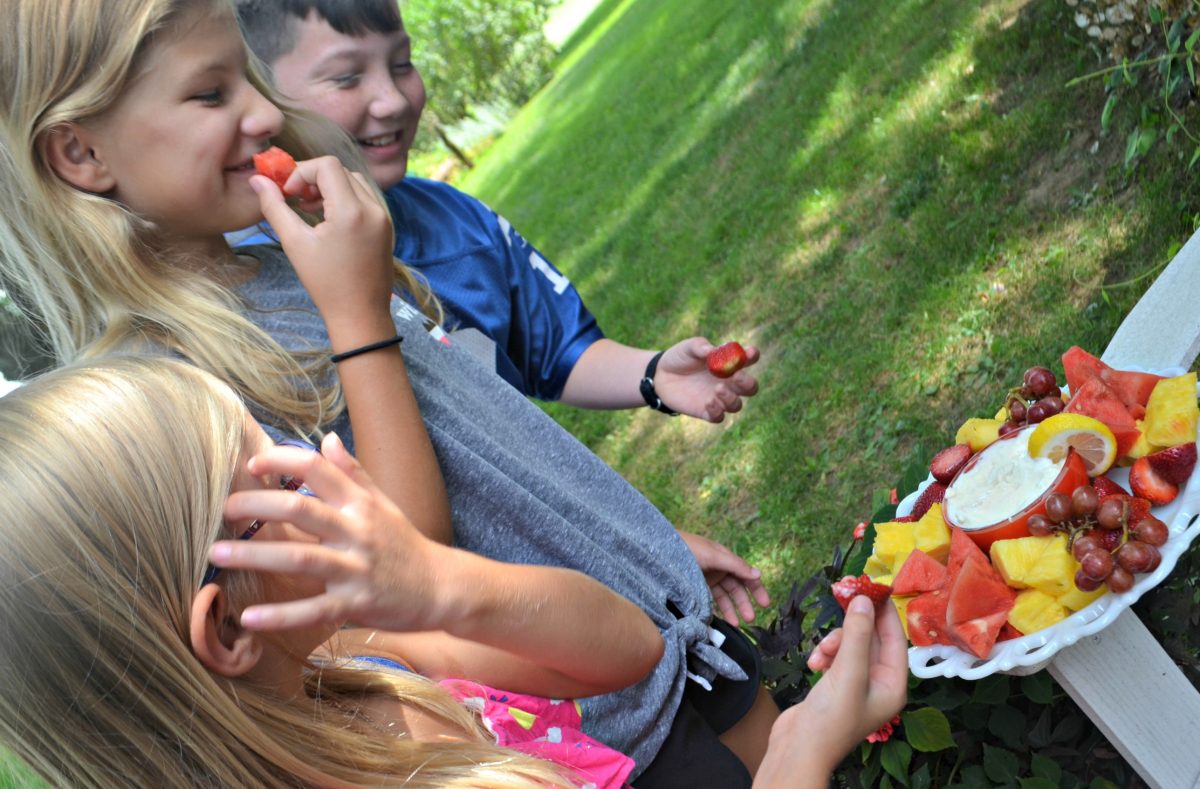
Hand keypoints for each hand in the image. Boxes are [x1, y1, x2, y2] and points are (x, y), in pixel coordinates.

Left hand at [209, 433, 453, 632]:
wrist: (442, 587)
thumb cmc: (406, 544)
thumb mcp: (383, 503)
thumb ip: (353, 472)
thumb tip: (326, 438)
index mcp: (360, 504)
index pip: (317, 469)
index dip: (282, 460)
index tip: (251, 464)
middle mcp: (357, 531)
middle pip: (300, 509)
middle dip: (257, 505)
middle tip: (224, 509)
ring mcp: (356, 568)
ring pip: (300, 558)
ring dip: (255, 555)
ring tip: (216, 555)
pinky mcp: (356, 604)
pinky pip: (313, 610)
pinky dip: (281, 615)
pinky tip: (249, 617)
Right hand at [250, 157, 394, 333]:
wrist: (360, 314)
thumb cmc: (325, 283)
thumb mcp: (295, 243)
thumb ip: (274, 207)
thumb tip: (258, 180)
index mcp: (352, 211)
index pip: (327, 166)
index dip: (302, 172)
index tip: (288, 194)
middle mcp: (373, 208)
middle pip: (340, 171)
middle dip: (314, 179)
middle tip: (296, 200)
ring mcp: (383, 217)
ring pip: (354, 182)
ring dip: (330, 187)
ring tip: (310, 210)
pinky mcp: (386, 226)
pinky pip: (365, 198)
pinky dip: (345, 199)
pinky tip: (328, 219)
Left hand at [653, 337, 759, 422]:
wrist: (661, 376)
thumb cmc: (680, 358)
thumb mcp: (688, 348)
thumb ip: (701, 347)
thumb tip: (712, 352)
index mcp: (729, 363)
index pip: (749, 360)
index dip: (752, 356)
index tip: (750, 353)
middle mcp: (729, 382)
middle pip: (750, 387)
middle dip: (747, 383)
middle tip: (736, 376)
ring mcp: (719, 398)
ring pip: (737, 405)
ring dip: (731, 398)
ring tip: (717, 388)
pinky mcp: (707, 412)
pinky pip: (719, 417)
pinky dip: (717, 411)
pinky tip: (708, 401)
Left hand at [677, 530, 769, 623]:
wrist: (658, 550)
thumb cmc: (687, 548)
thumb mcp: (713, 555)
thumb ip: (735, 565)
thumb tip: (758, 574)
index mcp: (724, 558)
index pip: (745, 574)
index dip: (756, 588)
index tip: (765, 604)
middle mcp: (717, 568)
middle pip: (736, 587)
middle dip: (744, 603)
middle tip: (751, 619)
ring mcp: (705, 578)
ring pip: (723, 596)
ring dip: (731, 609)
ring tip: (737, 625)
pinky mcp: (694, 587)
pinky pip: (709, 600)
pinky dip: (716, 610)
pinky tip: (721, 620)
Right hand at [762, 597, 907, 780]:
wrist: (798, 749)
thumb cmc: (831, 719)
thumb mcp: (848, 672)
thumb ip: (857, 634)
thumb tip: (864, 599)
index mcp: (892, 685)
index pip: (894, 639)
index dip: (883, 612)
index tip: (872, 586)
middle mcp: (878, 684)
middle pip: (870, 640)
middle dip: (854, 625)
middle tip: (843, 595)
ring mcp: (855, 686)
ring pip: (849, 646)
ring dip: (834, 642)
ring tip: (821, 653)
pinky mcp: (835, 687)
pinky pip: (834, 658)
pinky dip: (823, 656)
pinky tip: (813, 665)